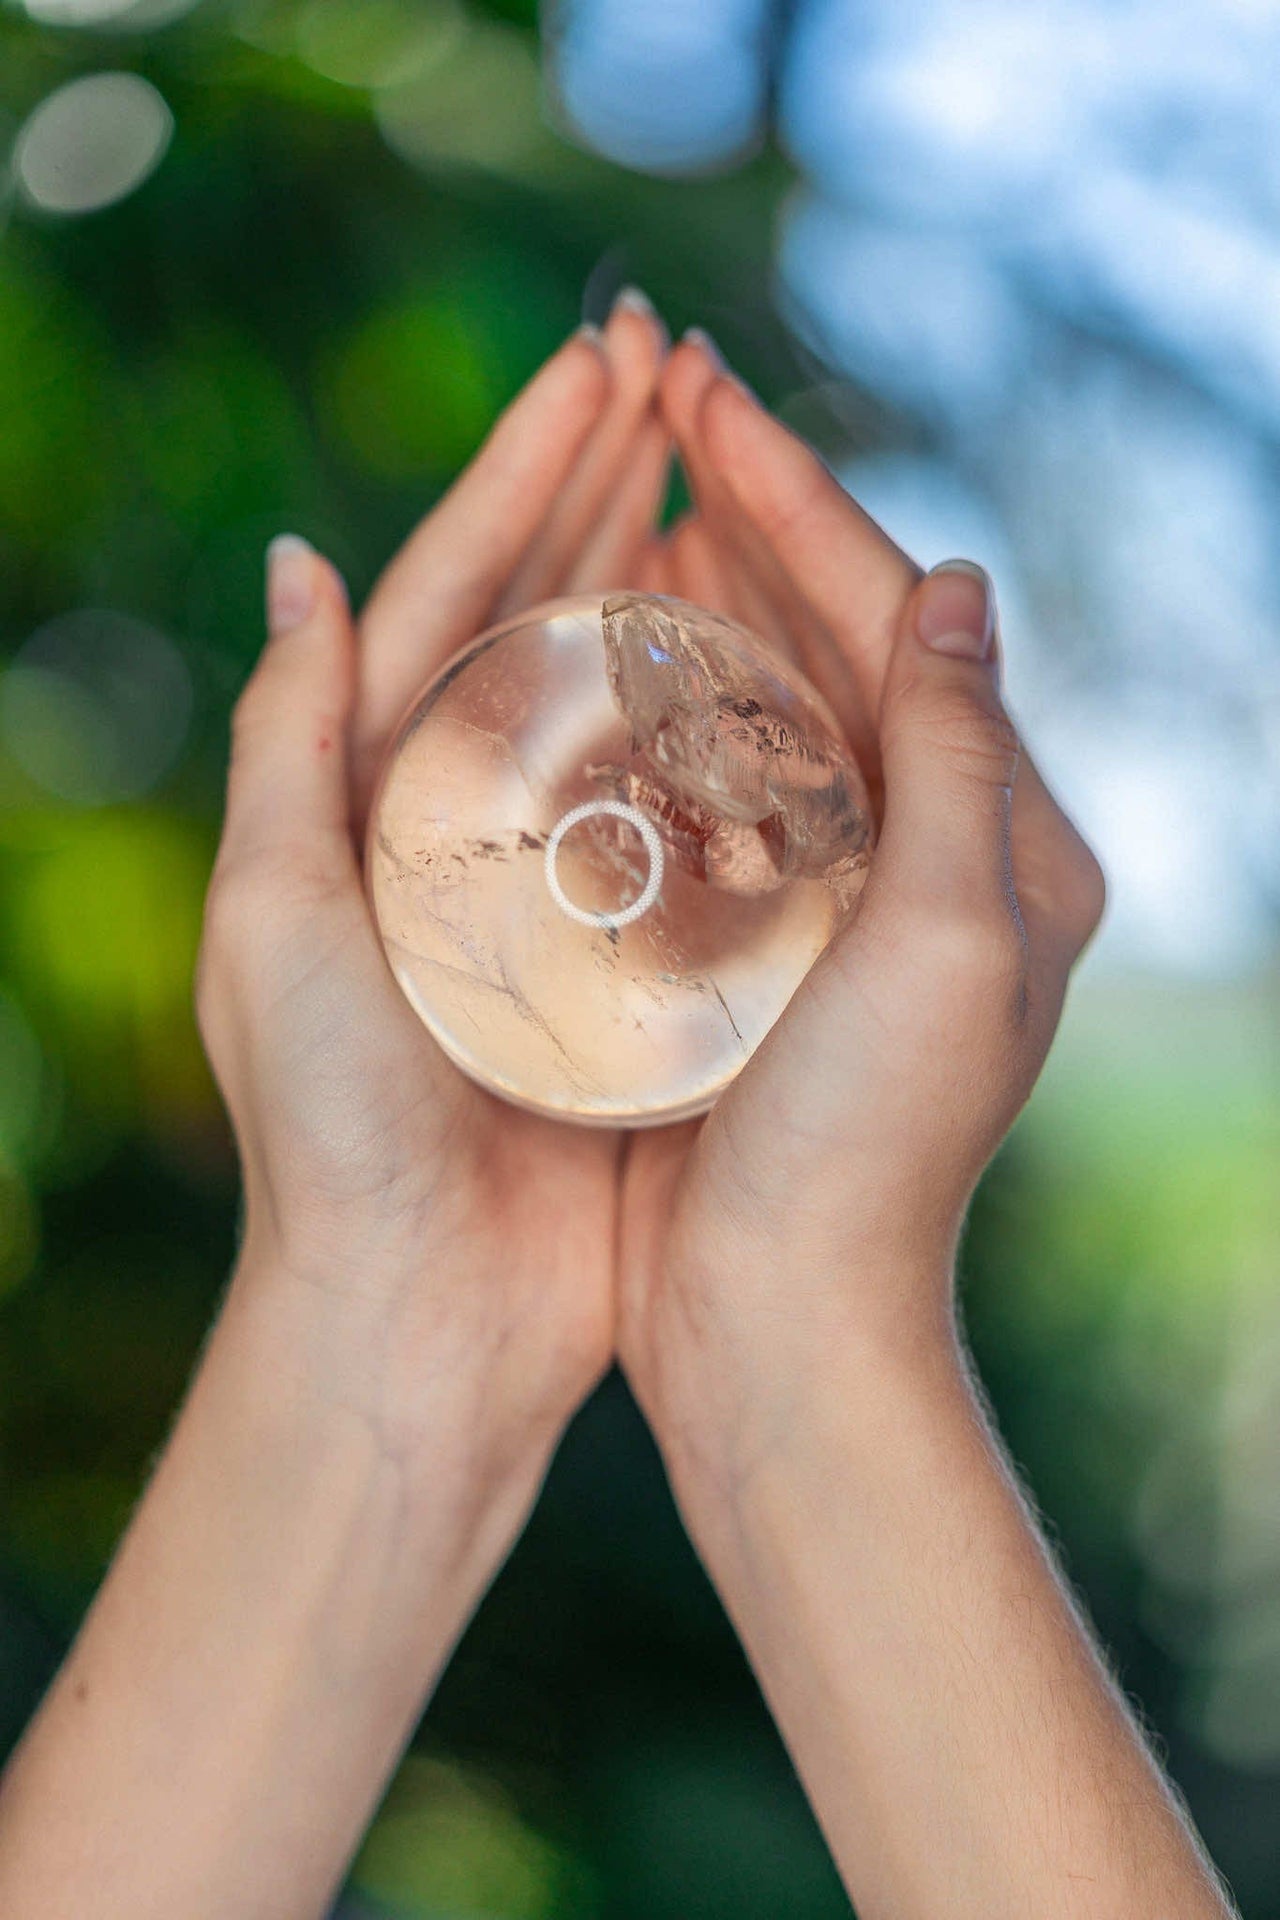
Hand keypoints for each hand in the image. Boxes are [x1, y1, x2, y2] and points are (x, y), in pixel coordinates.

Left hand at [195, 301, 670, 1492]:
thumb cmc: (332, 1125)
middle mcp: (466, 819)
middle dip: (605, 489)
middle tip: (678, 374)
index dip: (526, 472)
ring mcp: (559, 880)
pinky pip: (689, 813)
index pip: (452, 591)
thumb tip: (299, 558)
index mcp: (371, 791)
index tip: (600, 368)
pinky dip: (724, 725)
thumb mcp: (274, 918)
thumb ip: (286, 743)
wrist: (422, 1310)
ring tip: (729, 472)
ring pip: (624, 698)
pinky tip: (776, 657)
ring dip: (670, 579)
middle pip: (542, 619)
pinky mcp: (636, 952)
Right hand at [618, 335, 1106, 1488]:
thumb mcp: (944, 938)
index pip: (897, 620)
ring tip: (638, 507)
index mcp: (1007, 839)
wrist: (782, 1318)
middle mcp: (941, 854)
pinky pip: (729, 789)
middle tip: (660, 408)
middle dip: (757, 518)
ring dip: (717, 596)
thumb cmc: (869, 1149)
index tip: (701, 394)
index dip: (798, 495)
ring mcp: (853, 898)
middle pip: (845, 640)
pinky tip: (621, 662)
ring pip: (784, 702)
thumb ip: (960, 755)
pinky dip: (679, 710)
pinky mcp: (772, 946)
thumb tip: (958, 584)